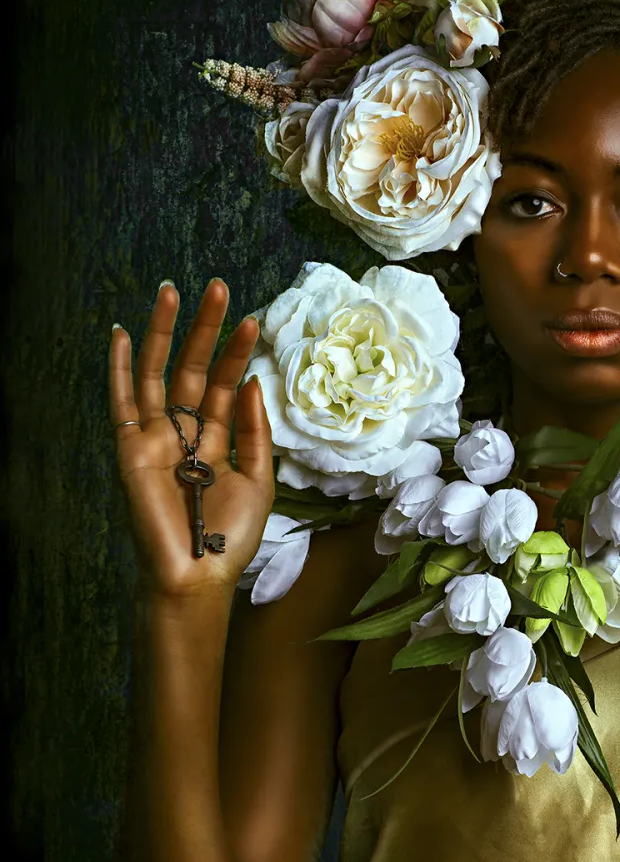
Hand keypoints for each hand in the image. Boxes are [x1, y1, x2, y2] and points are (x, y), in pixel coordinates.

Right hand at [109, 279, 274, 598]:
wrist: (200, 575)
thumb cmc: (230, 536)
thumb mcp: (259, 479)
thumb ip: (255, 430)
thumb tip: (254, 381)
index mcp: (216, 441)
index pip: (228, 386)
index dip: (239, 353)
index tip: (254, 318)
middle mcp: (183, 432)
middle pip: (193, 369)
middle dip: (206, 329)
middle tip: (219, 287)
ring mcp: (154, 438)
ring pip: (156, 374)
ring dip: (164, 333)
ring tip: (174, 292)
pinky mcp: (130, 449)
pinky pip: (122, 402)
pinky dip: (118, 368)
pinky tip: (120, 333)